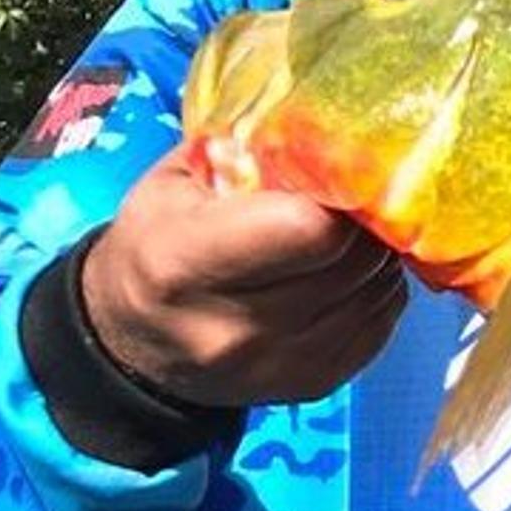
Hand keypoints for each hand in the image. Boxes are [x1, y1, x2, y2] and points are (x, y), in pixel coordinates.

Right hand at [83, 145, 407, 406]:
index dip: (336, 193)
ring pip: (374, 291)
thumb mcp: (174, 181)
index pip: (307, 228)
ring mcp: (277, 367)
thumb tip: (327, 124)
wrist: (130, 343)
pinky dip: (376, 290)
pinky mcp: (313, 385)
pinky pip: (380, 325)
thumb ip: (244, 150)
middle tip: (354, 194)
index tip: (338, 169)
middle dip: (363, 219)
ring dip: (377, 254)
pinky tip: (352, 269)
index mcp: (185, 265)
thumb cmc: (157, 241)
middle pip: (350, 260)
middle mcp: (233, 329)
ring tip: (351, 231)